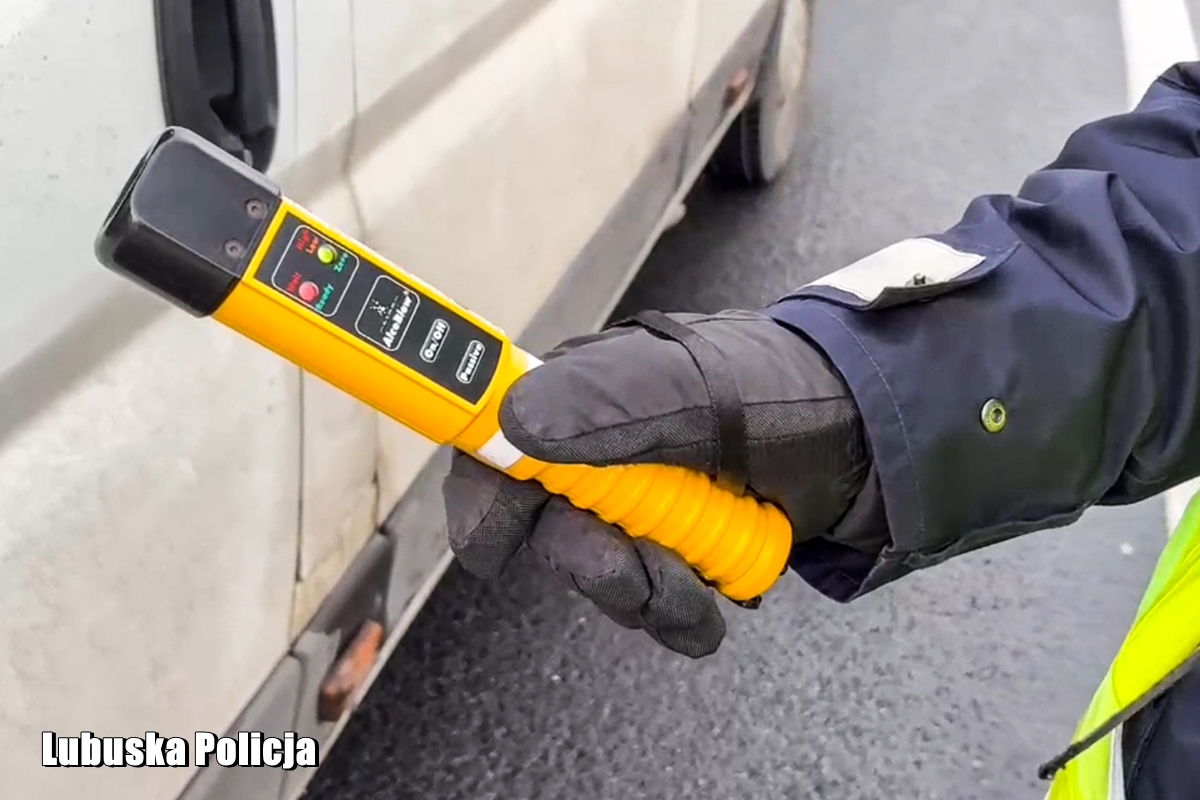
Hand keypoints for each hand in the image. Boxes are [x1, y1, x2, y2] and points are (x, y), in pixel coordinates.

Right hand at [442, 310, 868, 656]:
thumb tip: (514, 423)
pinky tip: (714, 591)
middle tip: (649, 567)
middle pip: (540, 534)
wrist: (865, 438)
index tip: (497, 547)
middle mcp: (593, 454)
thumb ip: (610, 403)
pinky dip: (680, 611)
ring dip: (649, 593)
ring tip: (703, 573)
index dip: (482, 498)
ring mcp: (631, 506)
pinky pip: (646, 604)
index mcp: (581, 397)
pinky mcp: (667, 548)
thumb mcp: (701, 388)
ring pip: (594, 579)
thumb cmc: (783, 393)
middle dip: (594, 565)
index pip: (489, 447)